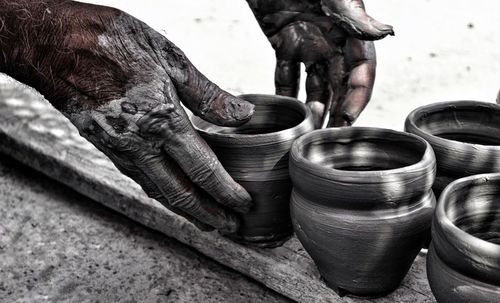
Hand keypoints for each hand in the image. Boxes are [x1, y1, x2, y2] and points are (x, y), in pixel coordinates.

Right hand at [0, 1, 253, 232]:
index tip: (243, 205)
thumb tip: (244, 114)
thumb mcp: (170, 59)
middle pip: (181, 194)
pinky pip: (139, 178)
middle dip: (209, 215)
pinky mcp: (105, 147)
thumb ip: (209, 94)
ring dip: (185, 211)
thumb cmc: (113, 44)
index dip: (226, 192)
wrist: (55, 45)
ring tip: (205, 221)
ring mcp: (120, 150)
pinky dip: (160, 194)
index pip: (203, 171)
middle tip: (229, 227)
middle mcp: (141, 145)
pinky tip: (169, 195)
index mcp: (163, 122)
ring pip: (158, 192)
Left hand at [246, 0, 392, 126]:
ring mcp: (307, 42)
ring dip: (313, 108)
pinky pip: (287, 74)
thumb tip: (384, 33)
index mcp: (348, 29)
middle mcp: (331, 40)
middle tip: (330, 139)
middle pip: (339, 85)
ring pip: (315, 84)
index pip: (361, 71)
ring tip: (309, 132)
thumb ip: (352, 14)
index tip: (347, 121)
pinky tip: (288, 112)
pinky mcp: (283, 41)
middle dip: (337, 112)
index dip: (357, 98)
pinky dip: (287, 93)